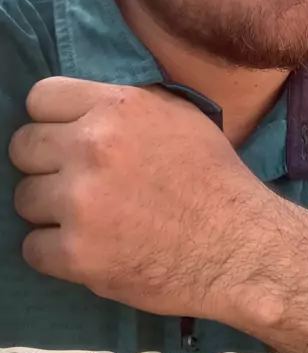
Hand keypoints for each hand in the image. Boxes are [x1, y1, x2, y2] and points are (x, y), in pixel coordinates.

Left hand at [9, 78, 276, 323]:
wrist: (239, 246)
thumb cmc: (214, 177)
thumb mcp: (177, 115)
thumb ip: (124, 106)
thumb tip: (81, 107)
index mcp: (117, 108)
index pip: (41, 98)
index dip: (51, 119)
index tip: (65, 138)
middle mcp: (92, 147)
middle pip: (23, 147)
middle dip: (45, 163)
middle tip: (74, 181)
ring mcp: (80, 202)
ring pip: (23, 197)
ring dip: (49, 210)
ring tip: (86, 218)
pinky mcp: (76, 254)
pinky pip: (31, 248)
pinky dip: (55, 252)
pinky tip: (89, 248)